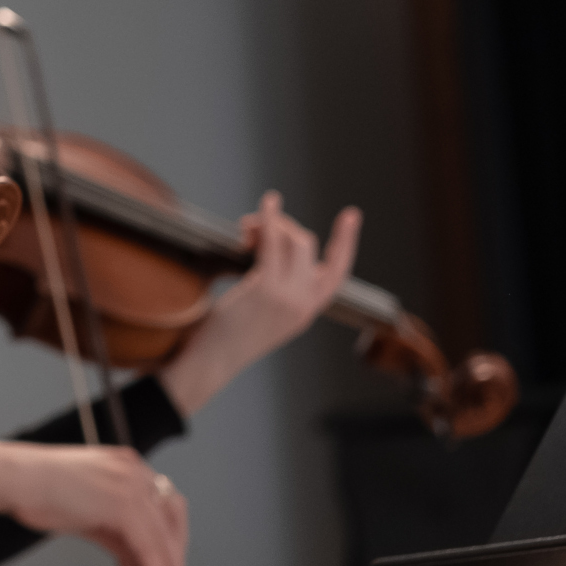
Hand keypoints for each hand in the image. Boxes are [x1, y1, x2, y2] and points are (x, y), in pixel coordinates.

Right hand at [0, 439, 187, 565]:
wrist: (14, 480)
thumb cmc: (40, 492)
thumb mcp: (89, 516)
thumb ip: (118, 537)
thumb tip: (138, 562)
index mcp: (126, 465)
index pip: (163, 503)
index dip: (169, 536)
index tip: (170, 561)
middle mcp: (133, 469)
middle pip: (172, 514)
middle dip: (175, 551)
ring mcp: (128, 483)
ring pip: (162, 531)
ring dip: (168, 564)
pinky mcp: (121, 502)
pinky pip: (147, 541)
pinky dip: (156, 565)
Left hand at [156, 191, 359, 417]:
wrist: (212, 362)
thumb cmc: (227, 336)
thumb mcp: (264, 314)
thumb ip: (276, 287)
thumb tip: (265, 243)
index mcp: (306, 311)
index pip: (338, 274)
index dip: (347, 243)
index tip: (352, 215)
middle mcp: (304, 304)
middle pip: (309, 246)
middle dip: (284, 227)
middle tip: (252, 232)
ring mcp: (288, 297)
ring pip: (295, 240)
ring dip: (272, 224)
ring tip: (246, 230)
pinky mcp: (267, 290)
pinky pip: (274, 242)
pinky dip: (270, 218)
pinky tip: (267, 203)